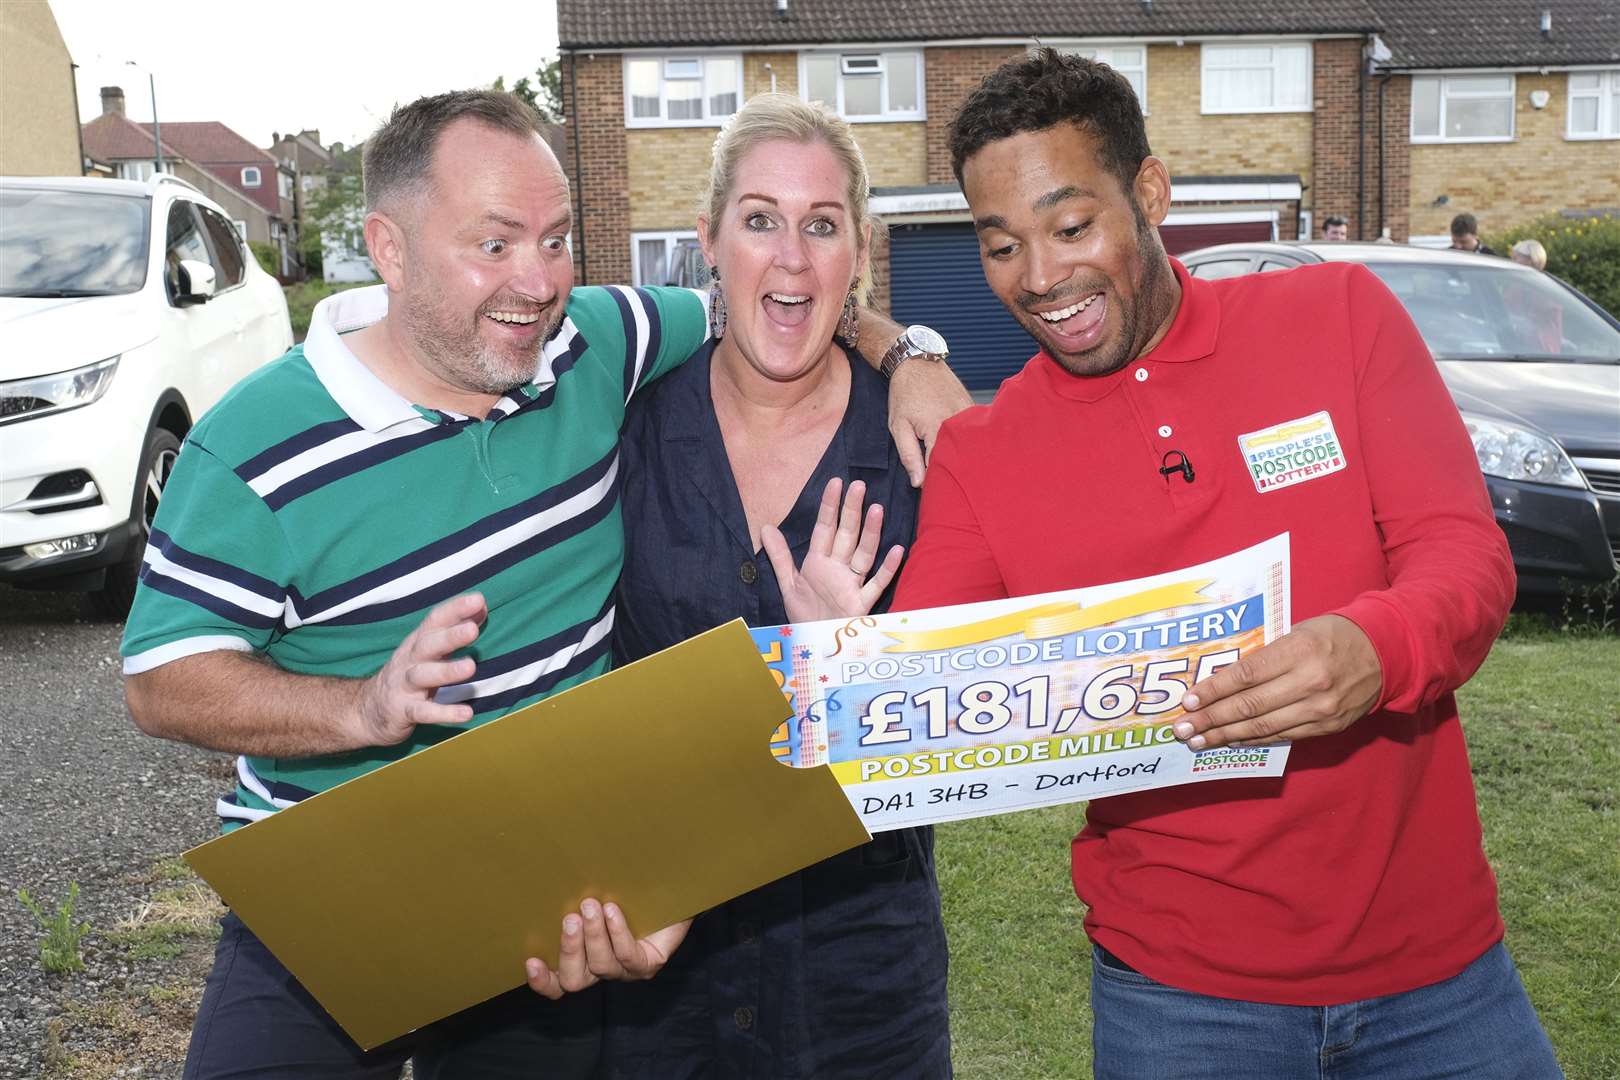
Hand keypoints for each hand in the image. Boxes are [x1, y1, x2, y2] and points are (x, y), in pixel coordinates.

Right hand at [350, 593, 485, 745]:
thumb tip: (482, 607)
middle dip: (450, 636)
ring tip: (470, 667)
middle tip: (472, 630)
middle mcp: (409, 660)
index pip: (435, 621)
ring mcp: (404, 686)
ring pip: (423, 676)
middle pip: (427, 644)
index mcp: (418, 643)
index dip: (455, 609)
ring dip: (447, 671)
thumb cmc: (408, 674)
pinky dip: (443, 713)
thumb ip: (455, 629)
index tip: (478, 599)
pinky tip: (466, 713)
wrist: (366, 709)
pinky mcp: (403, 711)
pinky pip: (423, 712)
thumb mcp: (429, 650)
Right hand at [524, 899, 691, 998]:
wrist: (672, 892)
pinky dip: (617, 933)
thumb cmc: (629, 893)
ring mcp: (625, 970)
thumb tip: (552, 869)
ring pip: (600, 966)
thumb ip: (576, 892)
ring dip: (593, 936)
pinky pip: (628, 956)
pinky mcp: (648, 964)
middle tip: (570, 918)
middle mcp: (601, 969)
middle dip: (569, 949)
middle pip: (573, 980)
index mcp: (584, 959)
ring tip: (592, 905)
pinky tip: (613, 911)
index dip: (542, 980)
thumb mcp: (600, 893)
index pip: (557, 982)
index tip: (530, 960)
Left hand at [762, 478, 903, 623]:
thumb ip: (780, 557)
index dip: (829, 506)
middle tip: (859, 486)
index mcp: (819, 562)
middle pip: (847, 535)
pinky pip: (877, 584)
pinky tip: (897, 550)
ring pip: (864, 554)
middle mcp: (838, 569)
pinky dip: (887, 568)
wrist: (814, 645)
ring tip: (877, 510)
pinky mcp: (861, 603)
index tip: (836, 482)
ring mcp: (851, 584)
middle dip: (852, 511)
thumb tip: (766, 527)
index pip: (825, 528)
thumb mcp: (789, 584)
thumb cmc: (805, 615)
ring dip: (871, 533)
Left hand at [887, 359, 971, 486]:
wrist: (917, 362)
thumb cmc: (905, 394)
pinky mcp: (974, 407)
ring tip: (952, 459)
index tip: (930, 487)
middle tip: (942, 476)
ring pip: (969, 445)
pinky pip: (973, 432)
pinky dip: (967, 440)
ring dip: (961, 454)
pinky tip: (961, 443)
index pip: (941, 468)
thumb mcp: (898, 426)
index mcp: (937, 430)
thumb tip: (918, 483)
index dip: (935, 480)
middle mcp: (957, 423)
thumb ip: (909, 456)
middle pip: (960, 459)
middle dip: (951, 469)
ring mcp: (969, 414)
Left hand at [1173, 615, 1382, 749]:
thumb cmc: (1334, 635)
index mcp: (1299, 651)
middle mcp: (1309, 682)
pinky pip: (1283, 736)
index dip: (1214, 690)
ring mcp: (1320, 708)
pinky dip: (1254, 740)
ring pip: (1263, 727)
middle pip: (1249, 706)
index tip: (1189, 701)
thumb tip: (1223, 679)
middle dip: (1211, 719)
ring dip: (1225, 736)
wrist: (1386, 652)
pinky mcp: (1328, 726)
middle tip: (1183, 729)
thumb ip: (1265, 656)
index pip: (1246, 675)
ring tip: (1198, 741)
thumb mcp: (1298, 632)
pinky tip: (1231, 741)